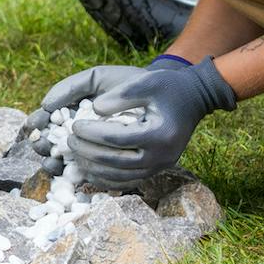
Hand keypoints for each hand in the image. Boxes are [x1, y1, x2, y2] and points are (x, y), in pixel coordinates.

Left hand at [67, 59, 237, 187]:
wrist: (194, 98)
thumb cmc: (168, 86)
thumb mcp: (146, 82)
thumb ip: (121, 95)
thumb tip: (94, 109)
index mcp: (159, 133)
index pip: (116, 138)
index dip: (91, 133)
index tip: (74, 125)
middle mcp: (162, 156)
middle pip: (115, 162)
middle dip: (87, 152)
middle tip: (69, 141)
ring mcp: (160, 166)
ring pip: (120, 177)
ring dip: (93, 168)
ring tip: (75, 154)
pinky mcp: (157, 170)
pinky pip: (127, 181)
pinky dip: (106, 179)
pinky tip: (90, 169)